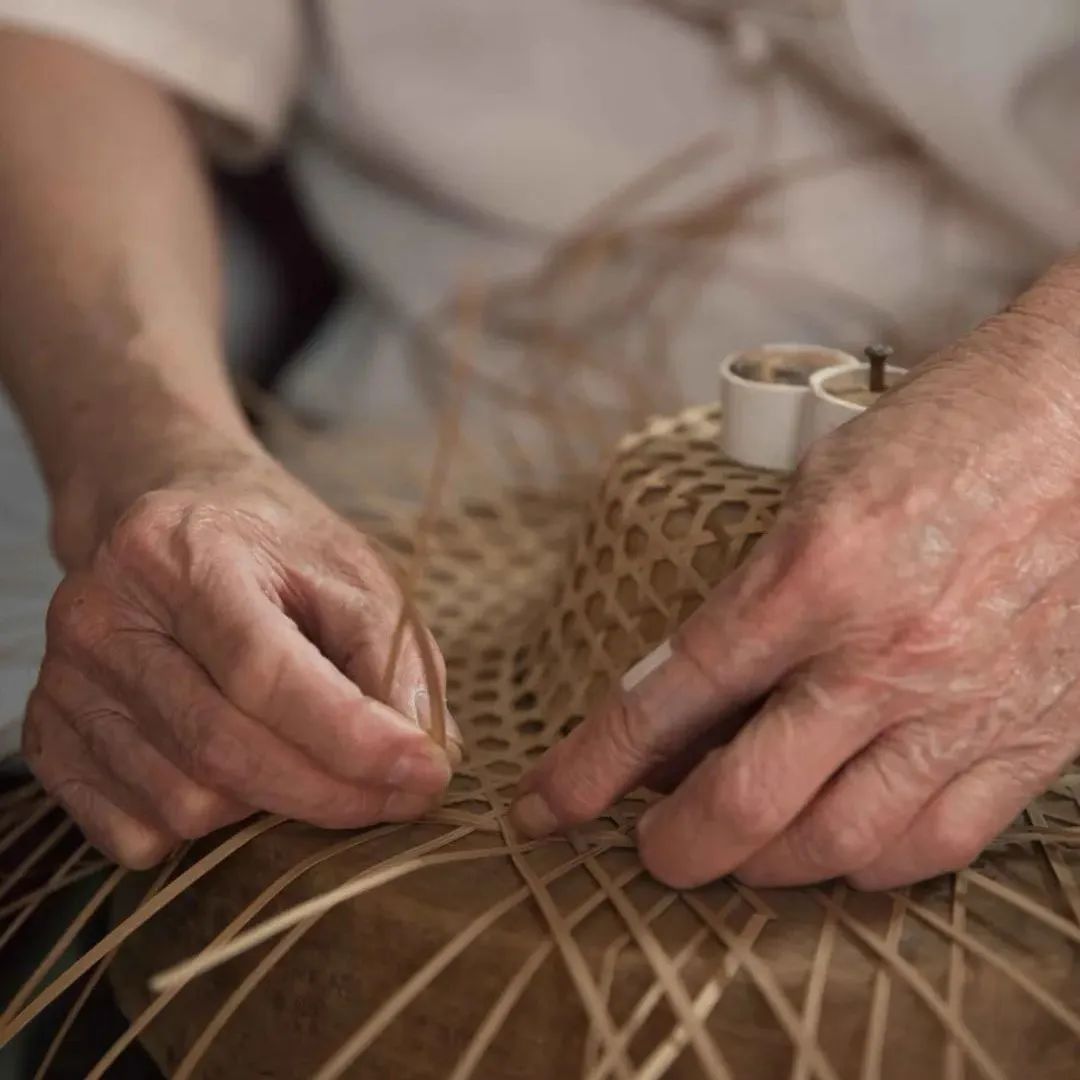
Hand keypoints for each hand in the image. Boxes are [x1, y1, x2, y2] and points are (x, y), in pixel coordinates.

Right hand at [24, 446, 459, 867]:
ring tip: (312, 764)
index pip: (264, 670)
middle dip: (330, 794)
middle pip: (223, 749)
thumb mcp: (351, 572)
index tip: (426, 774)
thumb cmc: (272, 547)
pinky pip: (129, 830)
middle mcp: (105, 614)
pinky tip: (238, 776)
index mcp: (183, 552)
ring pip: (182, 801)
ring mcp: (64, 679)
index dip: (351, 737)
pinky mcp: (47, 732)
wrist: (169, 518)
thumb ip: (395, 658)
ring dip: (270, 809)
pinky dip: (203, 830)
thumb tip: (429, 760)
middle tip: (402, 796)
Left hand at [512, 267, 1079, 889]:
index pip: (666, 702)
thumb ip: (750, 602)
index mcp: (810, 575)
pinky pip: (938, 843)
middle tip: (649, 850)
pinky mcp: (1031, 734)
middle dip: (671, 848)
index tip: (545, 806)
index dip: (588, 769)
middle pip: (743, 802)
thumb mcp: (812, 493)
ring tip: (735, 854)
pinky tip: (840, 847)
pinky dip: (870, 863)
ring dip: (765, 867)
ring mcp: (962, 703)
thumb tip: (690, 704)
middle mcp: (882, 653)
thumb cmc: (944, 433)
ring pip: (837, 844)